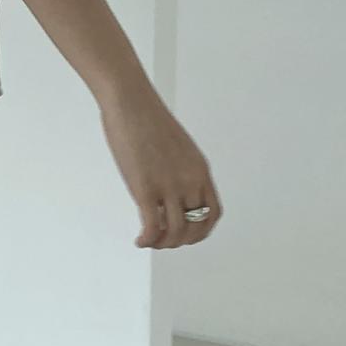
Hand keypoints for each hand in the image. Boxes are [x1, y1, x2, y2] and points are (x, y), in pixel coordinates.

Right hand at [98, 81, 222, 249]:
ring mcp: (169, 185)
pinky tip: (139, 240)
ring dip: (163, 243)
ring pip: (176, 232)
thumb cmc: (147, 118)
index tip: (186, 234)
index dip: (202, 230)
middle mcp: (190, 180)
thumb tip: (170, 187)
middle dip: (181, 241)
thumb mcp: (177, 147)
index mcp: (200, 170)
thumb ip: (179, 169)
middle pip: (196, 227)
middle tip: (164, 241)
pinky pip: (153, 227)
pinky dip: (148, 240)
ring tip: (150, 241)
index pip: (213, 212)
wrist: (131, 102)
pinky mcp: (146, 188)